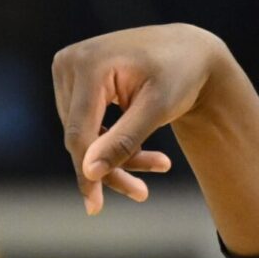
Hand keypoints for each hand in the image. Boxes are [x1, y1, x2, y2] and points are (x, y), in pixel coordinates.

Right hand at [51, 23, 224, 214]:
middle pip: (80, 135)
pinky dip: (112, 141)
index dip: (87, 172)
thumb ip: (124, 140)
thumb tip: (88, 173)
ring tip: (159, 164)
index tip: (94, 206)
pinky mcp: (74, 78)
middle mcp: (70, 63)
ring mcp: (69, 69)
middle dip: (111, 166)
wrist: (190, 51)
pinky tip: (143, 150)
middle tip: (142, 193)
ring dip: (116, 155)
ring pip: (83, 133)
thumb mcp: (158, 109)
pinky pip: (86, 122)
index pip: (80, 132)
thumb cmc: (180, 76)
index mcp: (89, 65)